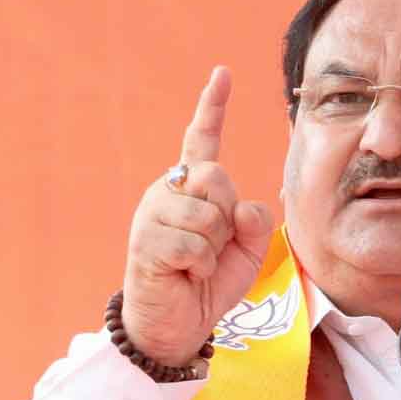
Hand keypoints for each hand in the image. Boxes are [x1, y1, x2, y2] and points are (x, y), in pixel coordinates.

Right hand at [121, 66, 274, 365]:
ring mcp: (152, 214)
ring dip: (214, 249)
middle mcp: (168, 190)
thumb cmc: (209, 283)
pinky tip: (184, 275)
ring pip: (208, 215)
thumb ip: (254, 221)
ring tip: (196, 264)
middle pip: (216, 177)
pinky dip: (200, 267)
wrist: (177, 325)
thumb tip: (240, 206)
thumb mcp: (246, 250)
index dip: (212, 107)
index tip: (222, 73)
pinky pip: (195, 245)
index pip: (202, 140)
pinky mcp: (145, 241)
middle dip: (227, 218)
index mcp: (192, 188)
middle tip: (212, 248)